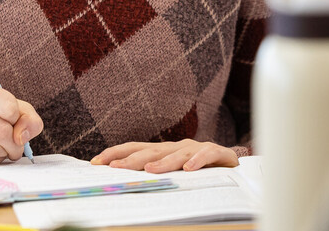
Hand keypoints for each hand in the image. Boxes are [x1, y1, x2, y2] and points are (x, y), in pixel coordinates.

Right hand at [0, 78, 42, 164]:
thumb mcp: (16, 107)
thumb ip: (29, 119)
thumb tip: (20, 137)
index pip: (9, 110)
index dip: (17, 118)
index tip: (11, 117)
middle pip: (2, 132)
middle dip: (15, 142)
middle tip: (14, 141)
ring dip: (4, 152)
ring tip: (0, 144)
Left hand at [91, 139, 237, 172]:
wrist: (233, 163)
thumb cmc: (198, 169)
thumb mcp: (172, 170)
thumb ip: (152, 173)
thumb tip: (124, 182)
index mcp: (162, 150)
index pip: (134, 149)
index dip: (115, 153)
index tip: (96, 162)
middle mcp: (175, 147)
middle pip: (150, 150)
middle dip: (131, 159)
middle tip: (114, 167)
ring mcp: (194, 149)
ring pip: (176, 154)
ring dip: (162, 162)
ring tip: (149, 169)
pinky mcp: (216, 152)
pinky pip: (206, 155)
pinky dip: (198, 161)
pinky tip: (189, 169)